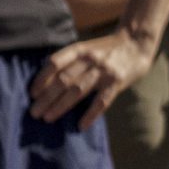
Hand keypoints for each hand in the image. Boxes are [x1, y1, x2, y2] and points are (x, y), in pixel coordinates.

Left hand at [29, 30, 156, 129]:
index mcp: (80, 49)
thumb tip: (46, 77)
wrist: (136, 43)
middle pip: (63, 80)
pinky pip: (102, 101)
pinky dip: (90, 114)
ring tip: (48, 118)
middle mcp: (89, 59)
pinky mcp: (117, 83)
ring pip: (77, 91)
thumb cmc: (107, 49)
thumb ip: (70, 60)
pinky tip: (81, 125)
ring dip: (60, 106)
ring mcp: (103, 71)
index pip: (55, 63)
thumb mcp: (87, 48)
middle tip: (34, 112)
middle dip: (46, 97)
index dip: (42, 78)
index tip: (32, 93)